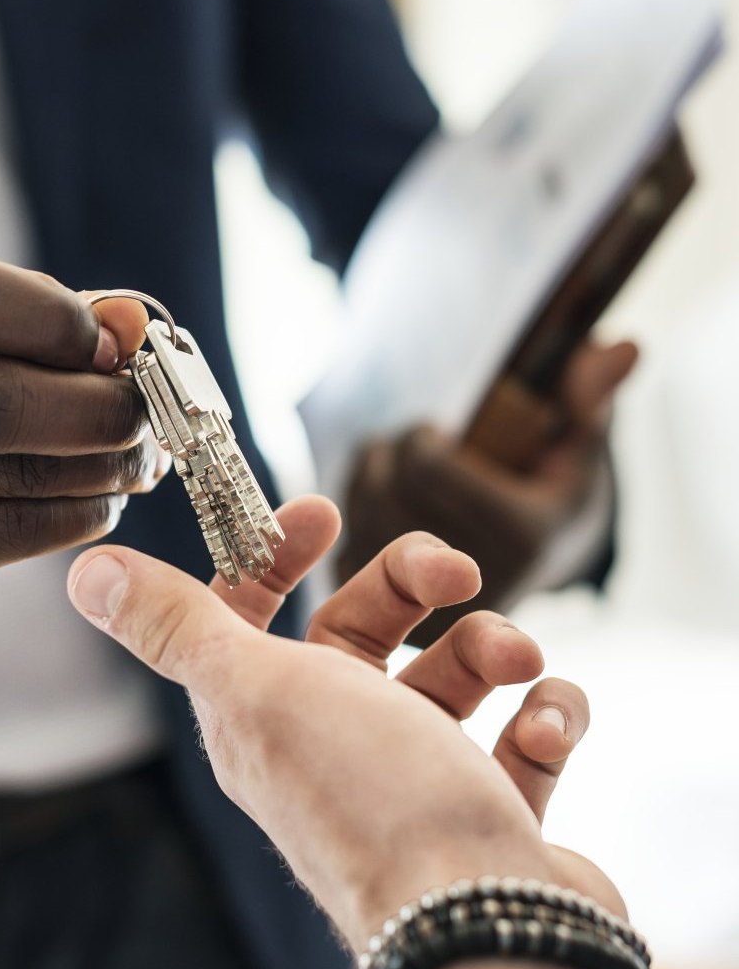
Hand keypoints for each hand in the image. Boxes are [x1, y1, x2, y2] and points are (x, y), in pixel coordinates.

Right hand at [0, 250, 165, 638]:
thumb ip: (24, 319)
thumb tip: (131, 319)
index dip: (52, 319)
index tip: (115, 344)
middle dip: (96, 407)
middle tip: (145, 414)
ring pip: (7, 472)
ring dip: (100, 466)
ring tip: (137, 458)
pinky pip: (3, 535)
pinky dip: (75, 516)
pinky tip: (101, 502)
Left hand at [67, 497, 622, 951]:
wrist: (482, 928)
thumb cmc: (367, 796)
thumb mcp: (254, 688)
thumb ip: (175, 626)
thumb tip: (87, 572)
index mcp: (264, 712)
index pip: (250, 616)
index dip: (273, 557)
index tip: (321, 514)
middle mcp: (332, 743)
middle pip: (363, 629)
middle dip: (410, 582)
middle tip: (457, 573)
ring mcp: (414, 778)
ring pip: (452, 673)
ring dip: (491, 646)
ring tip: (517, 663)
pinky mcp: (487, 809)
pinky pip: (522, 735)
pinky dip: (546, 715)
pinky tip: (545, 726)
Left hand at [339, 340, 637, 642]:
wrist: (532, 569)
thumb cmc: (554, 493)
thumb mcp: (579, 449)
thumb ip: (591, 398)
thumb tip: (624, 346)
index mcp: (521, 535)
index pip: (426, 467)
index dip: (418, 437)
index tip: (435, 430)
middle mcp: (475, 578)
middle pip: (386, 489)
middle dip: (389, 452)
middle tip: (410, 444)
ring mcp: (431, 605)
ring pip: (358, 517)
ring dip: (366, 478)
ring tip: (395, 468)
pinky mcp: (394, 622)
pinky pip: (345, 549)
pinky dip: (354, 518)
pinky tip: (379, 504)